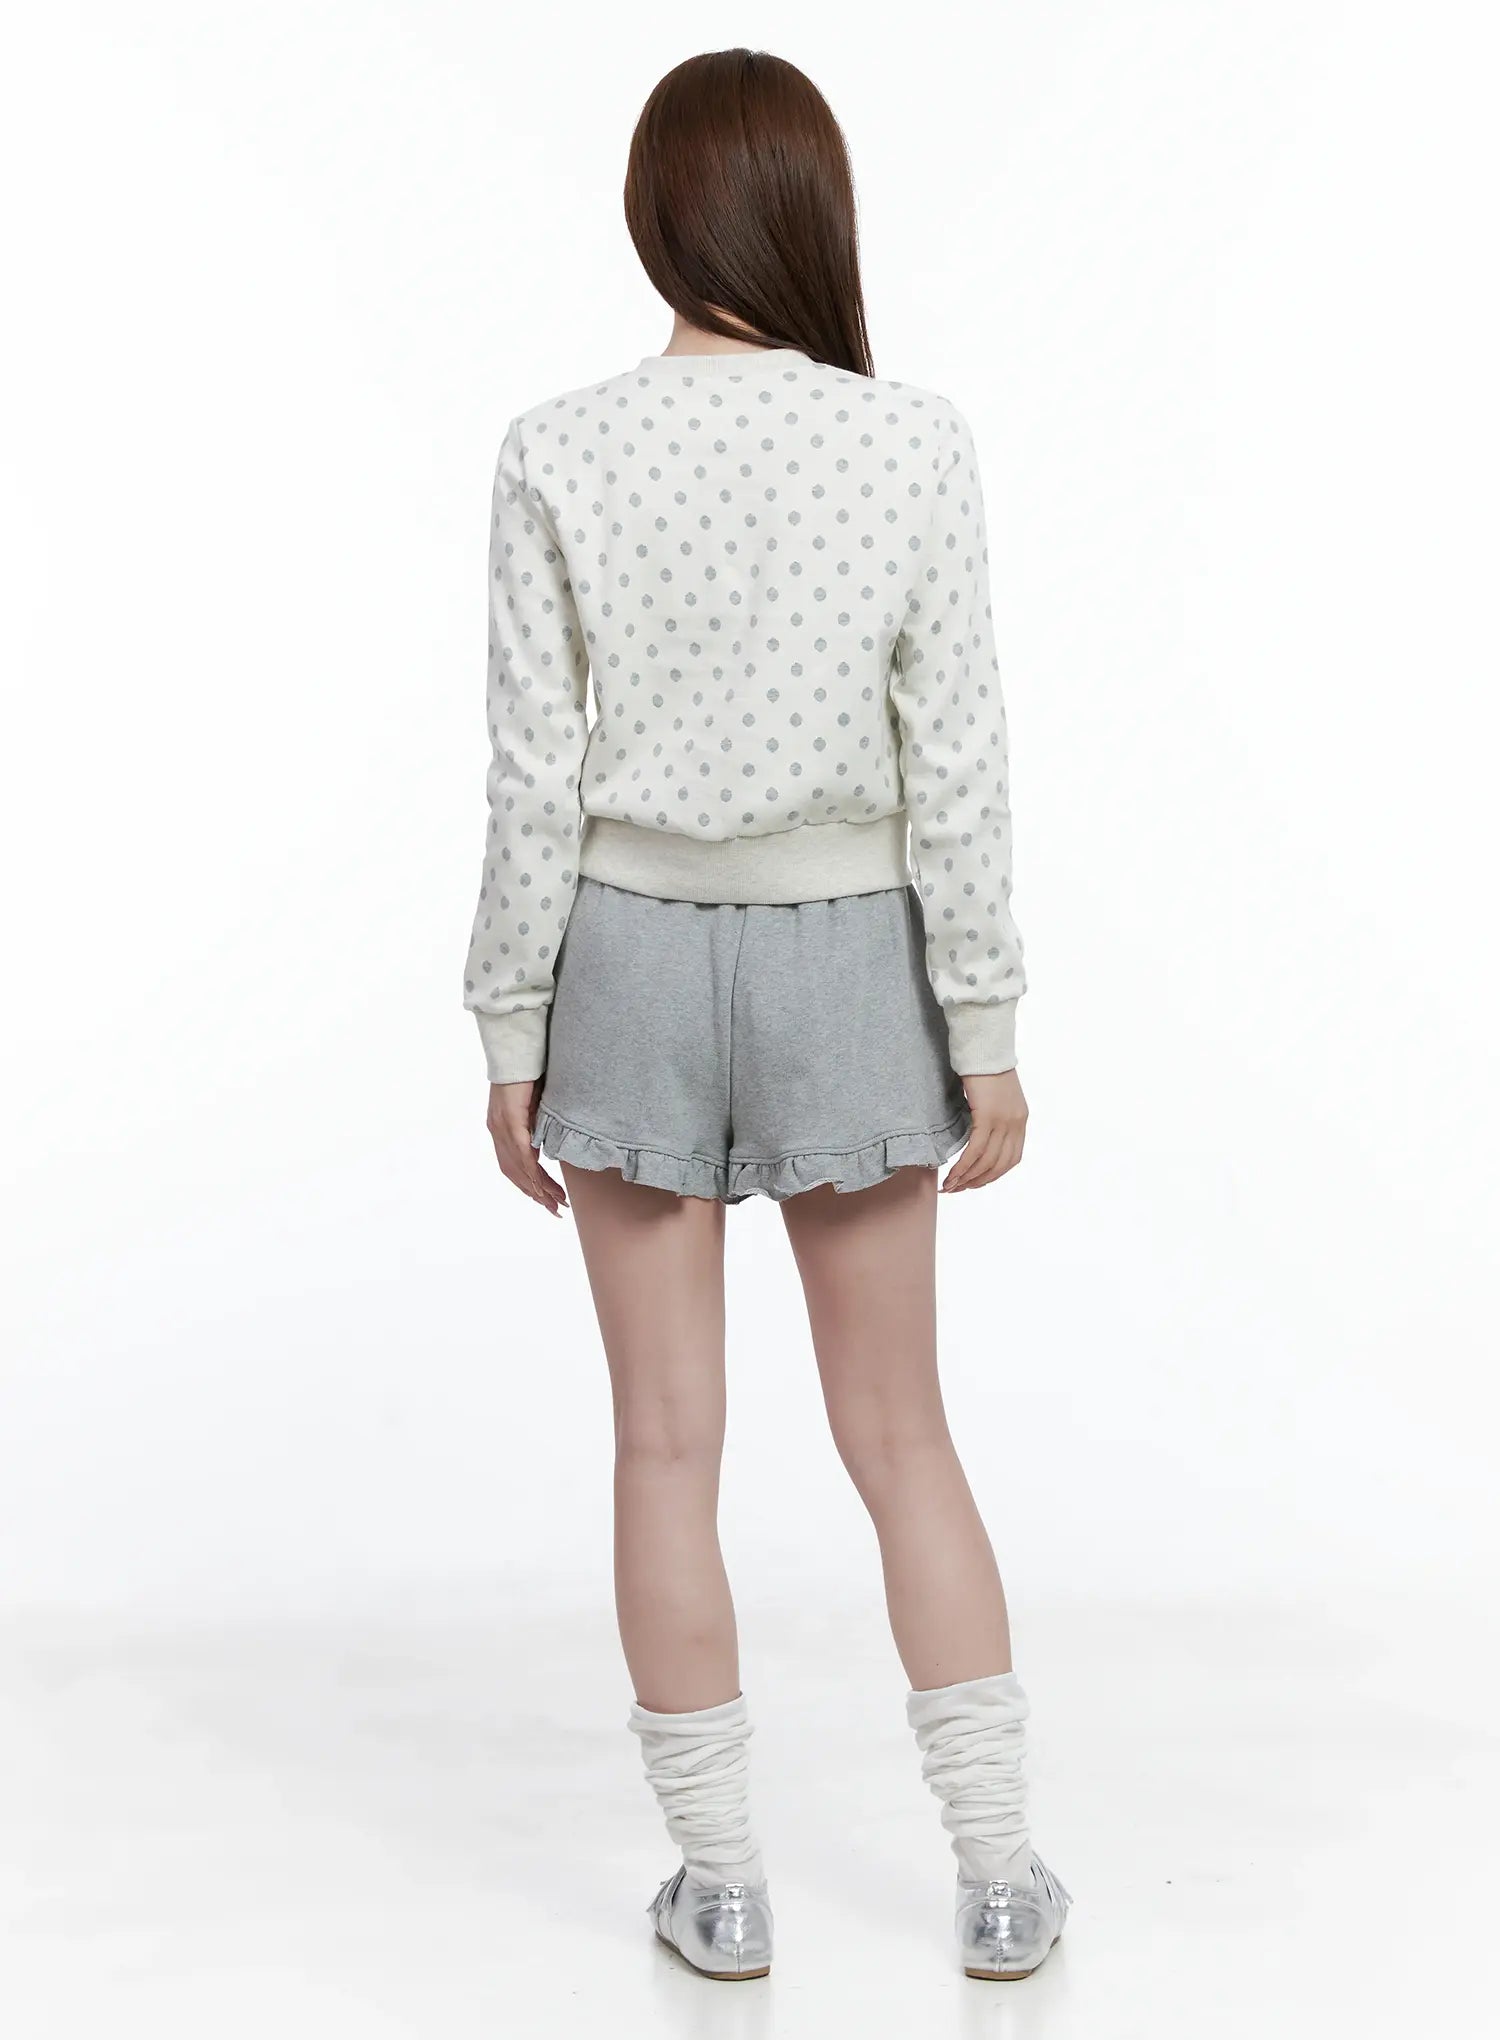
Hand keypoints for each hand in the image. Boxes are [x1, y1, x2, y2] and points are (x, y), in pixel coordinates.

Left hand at [487, 1079, 568, 1215]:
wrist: (518, 1049)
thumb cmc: (528, 1071)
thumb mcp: (535, 1104)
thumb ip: (538, 1123)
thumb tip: (549, 1140)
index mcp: (501, 1128)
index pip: (513, 1166)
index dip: (530, 1185)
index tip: (547, 1199)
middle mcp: (497, 1131)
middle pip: (514, 1173)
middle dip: (536, 1194)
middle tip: (555, 1209)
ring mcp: (501, 1126)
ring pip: (518, 1167)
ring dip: (538, 1187)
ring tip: (555, 1201)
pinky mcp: (510, 1119)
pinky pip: (521, 1151)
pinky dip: (531, 1170)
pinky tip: (541, 1183)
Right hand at [941, 1069, 1027, 1193]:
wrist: (983, 1046)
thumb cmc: (984, 1066)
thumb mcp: (995, 1096)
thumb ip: (993, 1116)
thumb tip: (978, 1133)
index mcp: (1020, 1119)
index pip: (1011, 1159)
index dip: (993, 1175)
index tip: (975, 1182)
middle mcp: (1016, 1123)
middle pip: (999, 1165)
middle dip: (978, 1181)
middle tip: (959, 1189)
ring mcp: (1004, 1121)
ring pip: (987, 1161)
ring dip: (968, 1178)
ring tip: (951, 1185)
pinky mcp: (988, 1116)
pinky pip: (976, 1150)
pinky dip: (964, 1165)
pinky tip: (953, 1173)